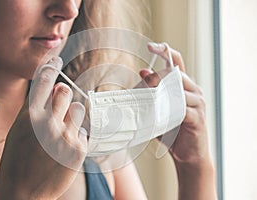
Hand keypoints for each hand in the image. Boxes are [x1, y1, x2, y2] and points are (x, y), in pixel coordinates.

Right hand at [0, 60, 86, 199]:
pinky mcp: (79, 149)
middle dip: (63, 94)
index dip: (50, 66)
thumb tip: (57, 86)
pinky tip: (65, 148)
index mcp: (30, 116)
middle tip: (60, 102)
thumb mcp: (19, 130)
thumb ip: (36, 107)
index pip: (43, 81)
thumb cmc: (18, 159)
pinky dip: (76, 137)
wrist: (23, 191)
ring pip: (78, 110)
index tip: (56, 58)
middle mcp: (48, 123)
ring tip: (61, 132)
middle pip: (65, 92)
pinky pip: (83, 132)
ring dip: (72, 117)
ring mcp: (65, 136)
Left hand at [138, 43, 216, 198]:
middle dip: (155, 79)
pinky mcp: (197, 118)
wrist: (188, 156)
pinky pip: (182, 109)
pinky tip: (159, 115)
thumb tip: (142, 71)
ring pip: (178, 90)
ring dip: (160, 95)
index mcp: (183, 86)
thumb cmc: (172, 132)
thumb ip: (151, 92)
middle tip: (142, 86)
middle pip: (174, 74)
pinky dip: (168, 110)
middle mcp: (193, 91)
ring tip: (148, 103)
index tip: (151, 46)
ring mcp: (197, 103)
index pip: (176, 62)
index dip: (165, 51)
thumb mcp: (158, 109)